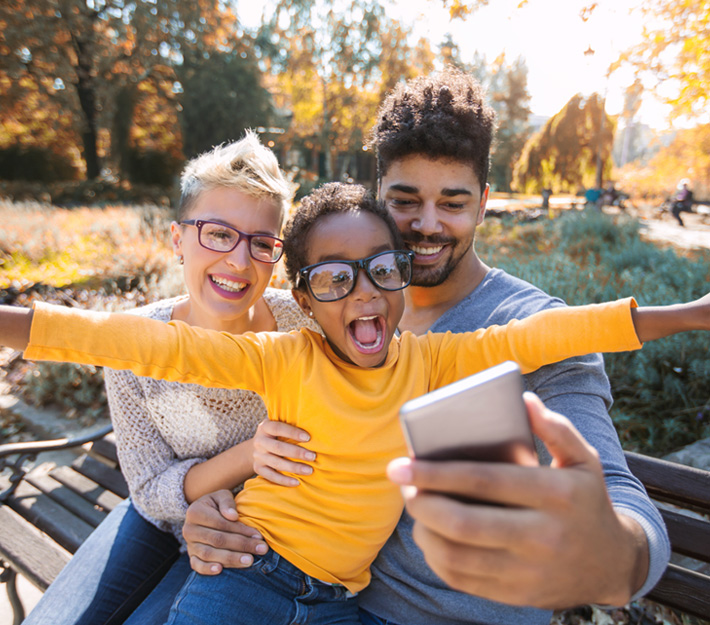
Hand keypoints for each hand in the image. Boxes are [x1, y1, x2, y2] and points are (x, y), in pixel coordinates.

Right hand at [183, 490, 268, 573]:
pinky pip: (197, 565)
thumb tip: (233, 516)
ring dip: (231, 559)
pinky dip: (207, 569)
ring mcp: (189, 544)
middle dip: (241, 545)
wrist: (203, 513)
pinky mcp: (191, 556)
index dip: (241, 530)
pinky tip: (220, 570)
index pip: (221, 524)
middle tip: (261, 549)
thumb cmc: (217, 504)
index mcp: (195, 512)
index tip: (259, 535)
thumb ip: (227, 503)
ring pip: (209, 554)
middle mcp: (189, 529)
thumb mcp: (221, 496)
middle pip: (217, 540)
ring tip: (249, 560)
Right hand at [253, 420, 314, 485]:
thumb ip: (290, 423)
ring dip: (294, 467)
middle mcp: (259, 441)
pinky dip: (284, 480)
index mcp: (265, 427)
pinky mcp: (258, 468)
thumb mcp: (279, 424)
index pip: (277, 428)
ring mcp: (257, 456)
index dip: (292, 432)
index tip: (308, 438)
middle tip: (313, 456)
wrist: (257, 447)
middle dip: (296, 452)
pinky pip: (271, 476)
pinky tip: (297, 482)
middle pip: (278, 447)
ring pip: (276, 463)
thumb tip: (314, 426)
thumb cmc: (277, 434)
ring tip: (309, 470)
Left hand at [387, 393, 648, 608]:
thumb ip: (556, 428)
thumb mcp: (584, 460)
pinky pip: (464, 580)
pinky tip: (430, 536)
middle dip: (421, 503)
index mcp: (557, 495)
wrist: (613, 563)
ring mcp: (530, 572)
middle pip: (464, 523)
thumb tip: (523, 399)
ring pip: (457, 556)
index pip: (484, 481)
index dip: (437, 473)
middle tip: (403, 486)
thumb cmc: (586, 500)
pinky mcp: (518, 596)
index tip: (402, 465)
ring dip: (424, 532)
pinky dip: (437, 558)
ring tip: (415, 508)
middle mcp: (544, 537)